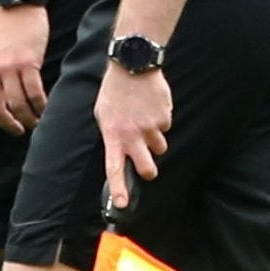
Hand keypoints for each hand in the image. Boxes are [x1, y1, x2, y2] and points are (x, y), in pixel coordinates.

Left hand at [0, 4, 50, 134]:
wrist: (17, 5)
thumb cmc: (3, 31)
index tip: (7, 125)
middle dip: (11, 124)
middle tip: (22, 129)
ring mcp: (8, 67)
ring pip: (18, 104)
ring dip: (29, 117)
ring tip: (37, 120)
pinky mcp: (28, 62)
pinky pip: (34, 92)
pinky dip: (41, 104)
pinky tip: (45, 107)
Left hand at [96, 65, 171, 210]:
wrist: (132, 66)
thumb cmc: (114, 93)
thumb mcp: (103, 115)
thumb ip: (112, 136)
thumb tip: (120, 154)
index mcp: (113, 136)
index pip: (115, 168)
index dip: (118, 189)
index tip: (122, 204)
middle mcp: (133, 135)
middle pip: (149, 169)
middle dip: (149, 170)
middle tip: (147, 164)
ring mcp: (151, 127)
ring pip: (160, 147)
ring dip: (154, 140)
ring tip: (144, 120)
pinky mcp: (165, 118)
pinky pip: (166, 128)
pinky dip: (160, 121)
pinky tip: (151, 107)